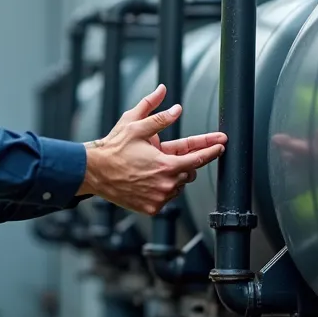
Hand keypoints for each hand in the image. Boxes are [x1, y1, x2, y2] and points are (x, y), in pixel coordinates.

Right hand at [78, 84, 225, 214]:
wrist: (95, 173)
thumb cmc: (114, 148)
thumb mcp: (135, 125)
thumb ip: (159, 115)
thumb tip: (176, 107)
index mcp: (166, 165)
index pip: (198, 158)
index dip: (211, 150)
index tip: (222, 145)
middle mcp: (166, 185)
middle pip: (190, 172)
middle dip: (186, 162)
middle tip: (171, 155)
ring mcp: (160, 199)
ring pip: (179, 186)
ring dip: (173, 176)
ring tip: (153, 167)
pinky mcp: (152, 209)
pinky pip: (167, 198)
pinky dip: (163, 189)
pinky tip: (148, 180)